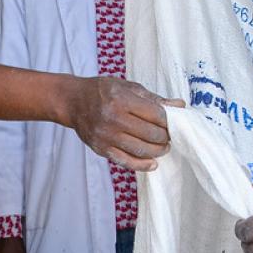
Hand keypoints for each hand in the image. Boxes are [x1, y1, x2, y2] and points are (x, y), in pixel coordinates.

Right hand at [58, 76, 178, 170]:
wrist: (73, 101)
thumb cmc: (103, 91)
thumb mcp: (128, 87)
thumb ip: (154, 98)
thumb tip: (180, 106)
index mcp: (121, 98)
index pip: (156, 114)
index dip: (169, 121)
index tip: (172, 123)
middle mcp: (113, 118)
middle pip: (151, 134)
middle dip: (165, 137)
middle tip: (169, 136)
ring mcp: (106, 136)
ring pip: (141, 150)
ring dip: (158, 151)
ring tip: (163, 147)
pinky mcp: (101, 149)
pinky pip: (126, 161)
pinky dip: (142, 165)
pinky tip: (153, 163)